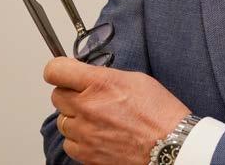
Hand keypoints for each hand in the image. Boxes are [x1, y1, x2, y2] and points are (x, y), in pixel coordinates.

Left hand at [44, 57, 190, 164]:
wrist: (168, 144)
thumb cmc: (158, 112)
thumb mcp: (135, 79)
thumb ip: (106, 77)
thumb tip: (90, 78)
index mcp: (100, 83)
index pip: (56, 70)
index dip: (58, 68)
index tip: (64, 71)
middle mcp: (87, 107)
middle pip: (56, 95)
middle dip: (70, 92)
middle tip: (88, 95)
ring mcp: (84, 133)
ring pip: (62, 120)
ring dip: (75, 116)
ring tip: (99, 117)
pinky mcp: (86, 154)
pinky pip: (69, 142)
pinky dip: (79, 138)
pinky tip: (98, 133)